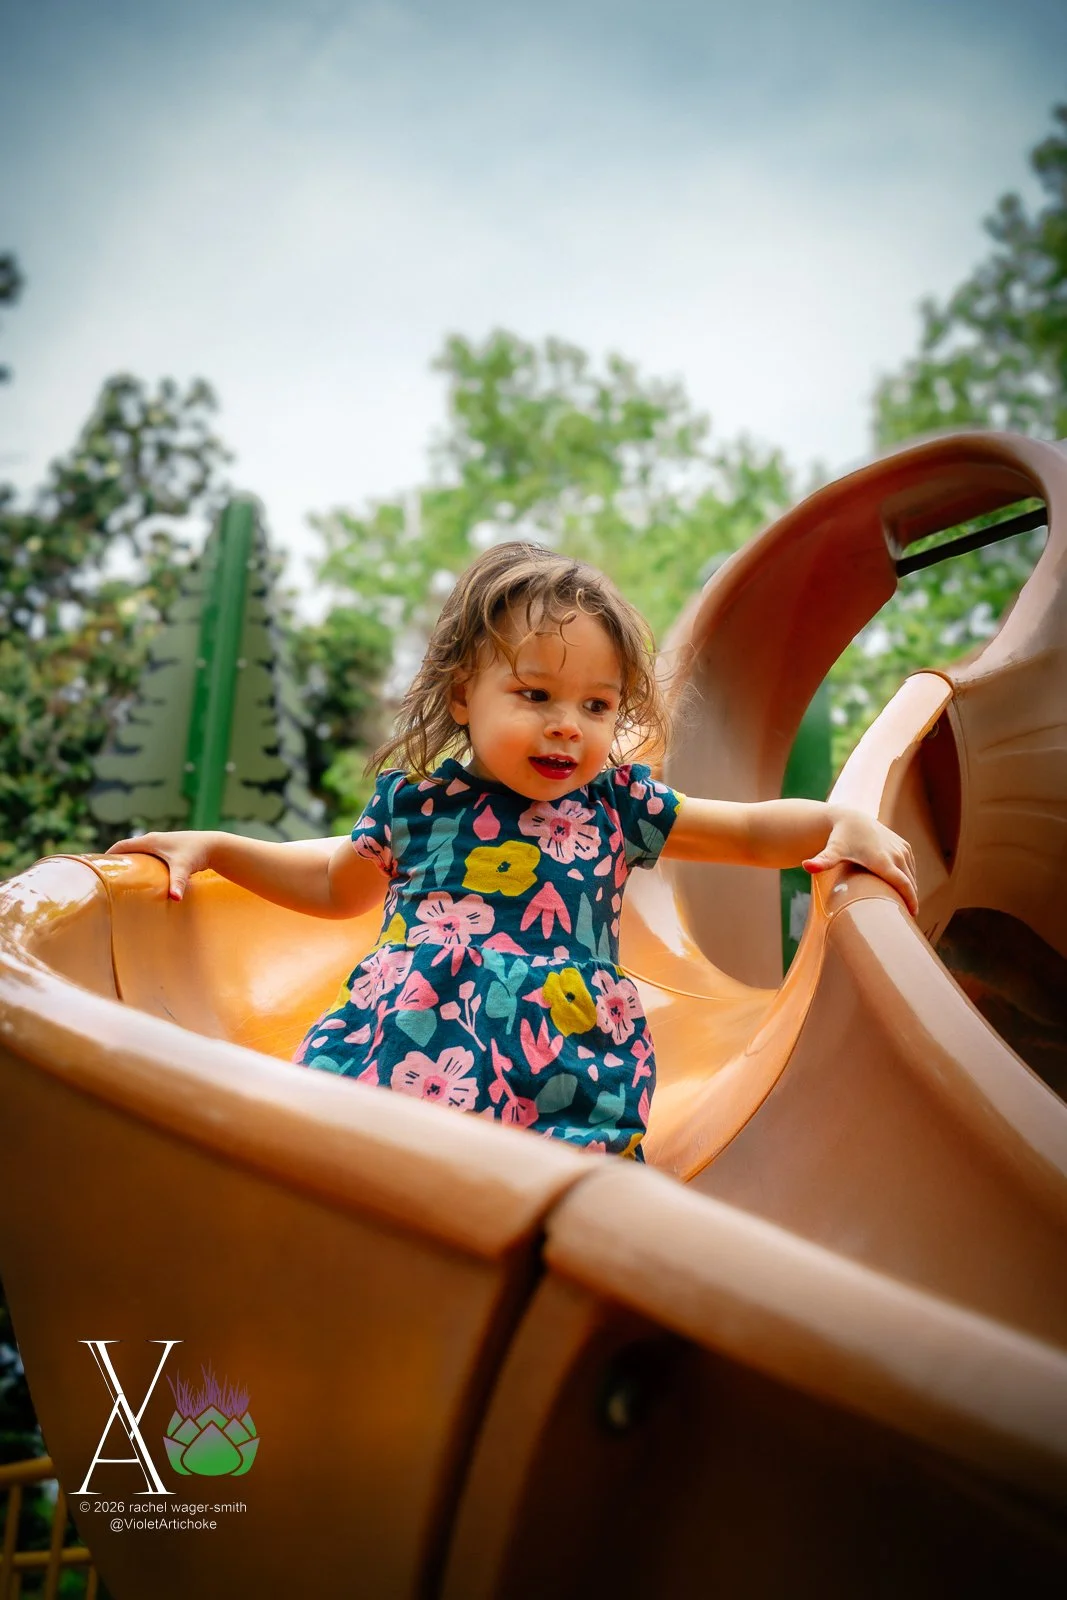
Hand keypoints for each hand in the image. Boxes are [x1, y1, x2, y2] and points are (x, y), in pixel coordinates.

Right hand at [105, 831, 217, 900]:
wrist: (215, 846)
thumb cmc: (198, 854)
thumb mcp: (184, 868)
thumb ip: (177, 882)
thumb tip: (174, 898)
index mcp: (150, 841)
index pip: (122, 846)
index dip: (108, 856)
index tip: (96, 867)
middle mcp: (153, 840)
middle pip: (127, 850)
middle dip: (116, 861)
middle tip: (103, 877)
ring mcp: (160, 844)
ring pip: (137, 853)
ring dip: (128, 863)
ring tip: (117, 880)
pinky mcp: (167, 850)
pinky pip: (147, 857)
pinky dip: (140, 865)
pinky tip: (139, 878)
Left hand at [803, 811, 918, 916]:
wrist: (850, 818)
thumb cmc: (839, 839)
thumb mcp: (832, 851)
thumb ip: (822, 861)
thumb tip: (806, 865)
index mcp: (883, 860)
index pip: (903, 884)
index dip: (910, 900)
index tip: (912, 915)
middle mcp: (896, 854)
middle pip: (909, 882)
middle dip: (910, 899)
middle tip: (906, 918)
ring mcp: (901, 849)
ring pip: (910, 874)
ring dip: (910, 890)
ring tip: (906, 907)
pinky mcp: (903, 845)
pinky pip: (910, 866)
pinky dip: (909, 878)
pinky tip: (905, 890)